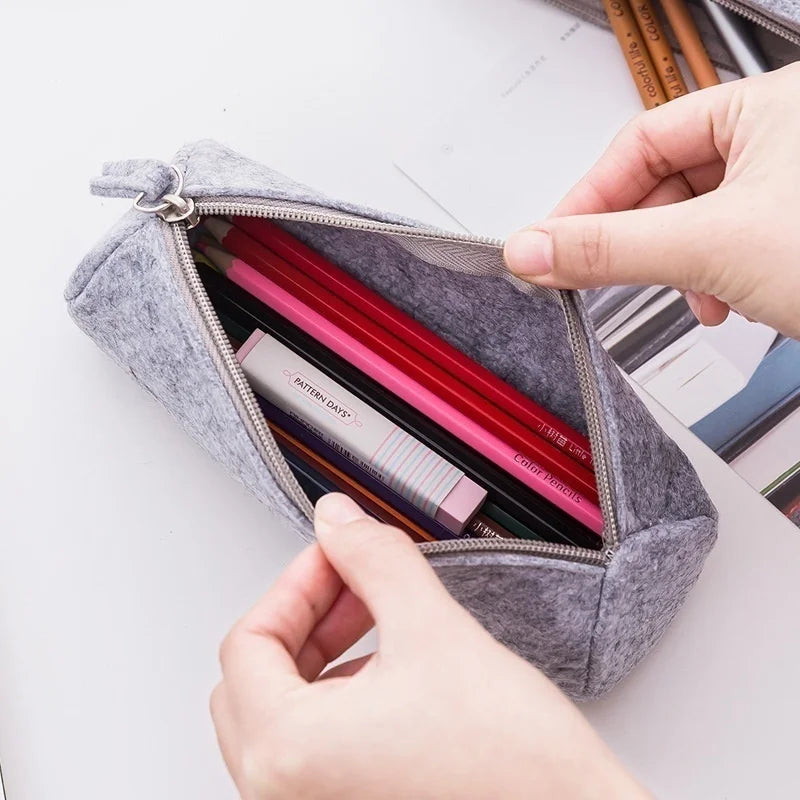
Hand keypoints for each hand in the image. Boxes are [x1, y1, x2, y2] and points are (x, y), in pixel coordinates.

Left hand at [210, 494, 646, 798]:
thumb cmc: (517, 772)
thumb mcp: (436, 632)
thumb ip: (375, 561)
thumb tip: (338, 522)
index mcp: (288, 753)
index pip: (247, 642)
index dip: (298, 583)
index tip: (338, 557)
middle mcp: (283, 796)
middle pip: (252, 679)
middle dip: (307, 618)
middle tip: (355, 586)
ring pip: (280, 713)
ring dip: (322, 656)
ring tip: (381, 626)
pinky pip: (310, 749)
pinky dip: (337, 699)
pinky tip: (390, 677)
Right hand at [503, 63, 799, 338]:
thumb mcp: (710, 247)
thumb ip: (609, 248)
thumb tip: (532, 248)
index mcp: (767, 106)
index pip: (642, 139)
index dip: (591, 195)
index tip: (553, 240)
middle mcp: (782, 135)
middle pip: (668, 181)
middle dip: (640, 238)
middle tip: (602, 274)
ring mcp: (791, 183)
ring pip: (698, 216)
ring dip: (678, 264)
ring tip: (691, 296)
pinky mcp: (795, 229)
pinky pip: (730, 240)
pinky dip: (712, 275)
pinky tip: (723, 303)